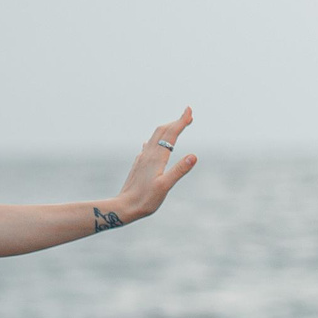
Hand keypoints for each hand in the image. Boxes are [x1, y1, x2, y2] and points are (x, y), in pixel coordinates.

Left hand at [112, 107, 198, 222]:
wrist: (123, 207)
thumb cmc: (145, 200)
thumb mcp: (165, 186)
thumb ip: (179, 170)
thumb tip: (194, 156)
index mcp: (156, 158)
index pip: (171, 134)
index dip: (181, 121)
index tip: (190, 110)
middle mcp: (148, 155)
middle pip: (162, 132)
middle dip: (176, 122)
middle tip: (189, 116)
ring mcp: (142, 159)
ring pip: (154, 138)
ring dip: (167, 129)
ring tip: (177, 126)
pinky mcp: (139, 165)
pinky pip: (148, 146)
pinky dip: (157, 140)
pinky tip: (154, 144)